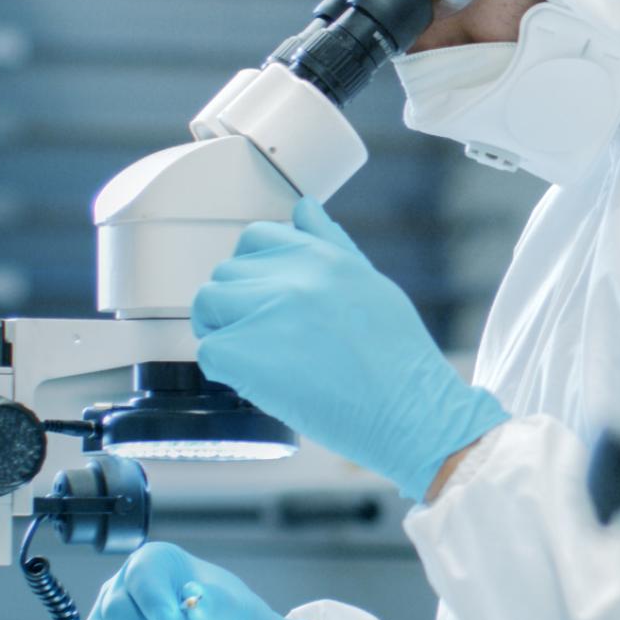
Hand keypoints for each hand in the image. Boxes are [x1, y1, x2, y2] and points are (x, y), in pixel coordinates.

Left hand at [192, 196, 507, 500]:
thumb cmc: (399, 359)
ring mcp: (266, 312)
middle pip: (225, 275)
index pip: (255, 239)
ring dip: (225, 334)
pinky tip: (264, 383)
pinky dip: (227, 372)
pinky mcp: (244, 353)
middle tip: (269, 342)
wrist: (412, 412)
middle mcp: (292, 276)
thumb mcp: (372, 285)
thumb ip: (331, 245)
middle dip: (237, 307)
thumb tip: (303, 207)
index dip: (254, 272)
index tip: (269, 301)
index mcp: (323, 257)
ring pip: (207, 308)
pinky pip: (208, 352)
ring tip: (261, 361)